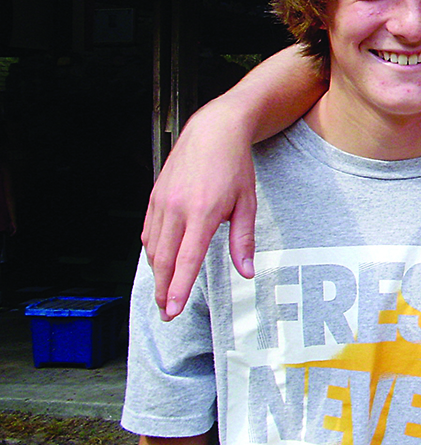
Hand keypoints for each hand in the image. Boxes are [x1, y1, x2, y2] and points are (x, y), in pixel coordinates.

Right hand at [141, 104, 257, 320]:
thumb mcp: (247, 203)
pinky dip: (152, 250)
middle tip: (166, 312)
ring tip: (164, 292)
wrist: (213, 131)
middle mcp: (176, 209)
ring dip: (157, 273)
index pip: (187, 260)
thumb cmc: (234, 166)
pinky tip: (160, 261)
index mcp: (202, 212)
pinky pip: (148, 231)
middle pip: (164, 260)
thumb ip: (243, 240)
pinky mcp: (154, 196)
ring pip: (153, 248)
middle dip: (163, 290)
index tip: (173, 309)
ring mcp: (161, 202)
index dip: (179, 288)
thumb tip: (246, 272)